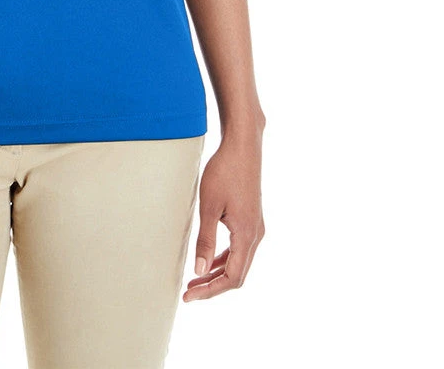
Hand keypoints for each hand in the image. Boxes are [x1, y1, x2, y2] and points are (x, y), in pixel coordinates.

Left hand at [182, 132, 264, 302]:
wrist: (242, 147)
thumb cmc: (224, 172)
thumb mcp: (209, 206)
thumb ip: (205, 239)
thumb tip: (199, 271)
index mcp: (247, 235)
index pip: (232, 277)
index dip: (210, 290)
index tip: (189, 296)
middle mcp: (256, 235)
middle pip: (237, 274)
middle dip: (212, 286)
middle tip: (188, 292)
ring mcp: (255, 227)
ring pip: (239, 262)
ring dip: (217, 273)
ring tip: (195, 281)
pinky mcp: (251, 219)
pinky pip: (239, 249)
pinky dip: (223, 258)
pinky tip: (208, 259)